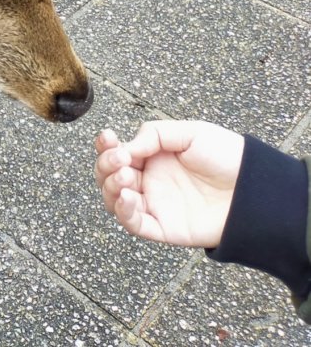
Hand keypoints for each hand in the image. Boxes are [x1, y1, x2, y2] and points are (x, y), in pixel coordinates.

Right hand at [94, 121, 244, 247]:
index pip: (117, 153)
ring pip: (114, 200)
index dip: (105, 146)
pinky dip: (124, 212)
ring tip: (124, 177)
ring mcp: (155, 205)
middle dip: (105, 166)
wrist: (256, 189)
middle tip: (119, 159)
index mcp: (152, 158)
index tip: (108, 138)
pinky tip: (128, 197)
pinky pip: (134, 224)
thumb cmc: (227, 158)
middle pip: (109, 177)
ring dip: (110, 187)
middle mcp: (149, 181)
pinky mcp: (163, 228)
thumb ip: (154, 134)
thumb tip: (126, 147)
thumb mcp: (191, 132)